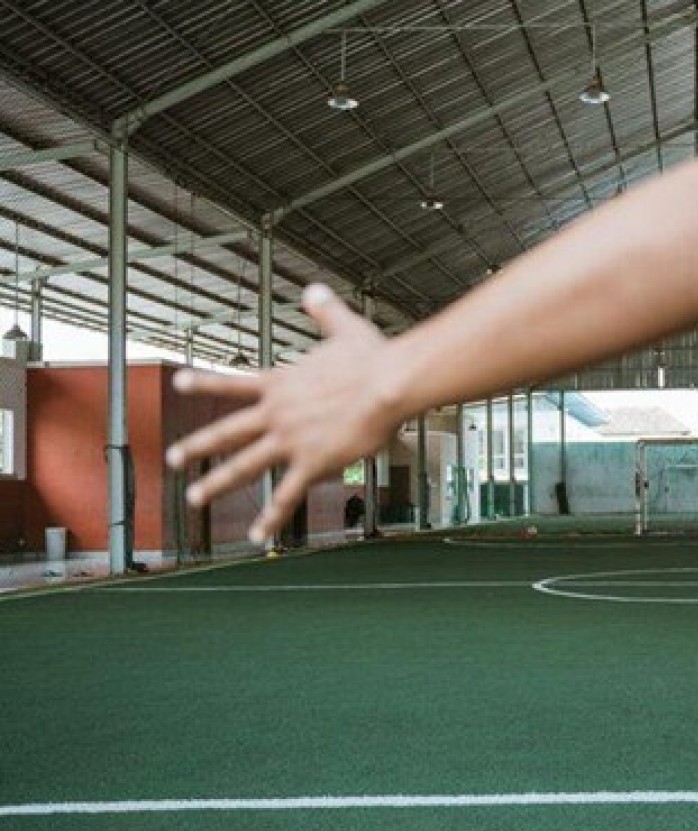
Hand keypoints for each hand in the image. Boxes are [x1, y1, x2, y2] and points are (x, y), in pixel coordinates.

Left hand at [165, 284, 407, 542]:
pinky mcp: (311, 463)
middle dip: (196, 446)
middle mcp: (276, 414)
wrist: (387, 385)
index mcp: (281, 383)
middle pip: (226, 432)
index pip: (234, 382)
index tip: (179, 383)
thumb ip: (324, 310)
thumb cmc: (373, 357)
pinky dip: (270, 518)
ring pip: (243, 466)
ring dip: (216, 484)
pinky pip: (286, 496)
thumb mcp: (345, 327)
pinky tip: (256, 536)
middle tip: (172, 458)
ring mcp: (289, 441)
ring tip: (195, 498)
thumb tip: (314, 290)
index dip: (205, 383)